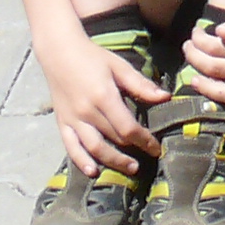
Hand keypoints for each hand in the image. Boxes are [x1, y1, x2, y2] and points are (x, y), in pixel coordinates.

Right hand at [44, 35, 162, 174]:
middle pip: (113, 138)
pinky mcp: (62, 122)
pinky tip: (92, 171)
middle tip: (147, 158)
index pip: (128, 127)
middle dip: (132, 150)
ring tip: (129, 168)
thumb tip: (165, 97)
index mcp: (104, 97)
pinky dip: (81, 161)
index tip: (156, 148)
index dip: (144, 140)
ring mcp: (72, 119)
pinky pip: (71, 147)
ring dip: (112, 161)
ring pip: (93, 148)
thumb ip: (141, 85)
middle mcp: (87, 112)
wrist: (59, 52)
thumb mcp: (119, 67)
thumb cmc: (93, 57)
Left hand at [178, 6, 224, 112]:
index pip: (217, 48)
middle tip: (187, 46)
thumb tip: (218, 33)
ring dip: (203, 83)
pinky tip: (209, 88)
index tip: (195, 31)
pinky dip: (221, 98)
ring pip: (224, 92)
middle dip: (195, 57)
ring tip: (192, 74)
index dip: (200, 40)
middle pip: (215, 68)